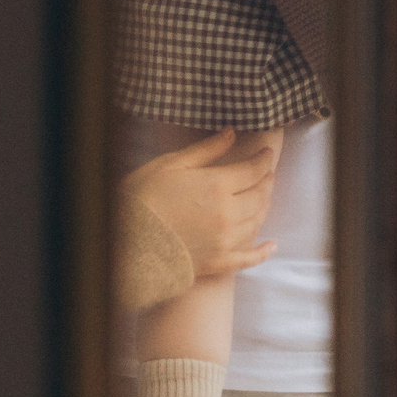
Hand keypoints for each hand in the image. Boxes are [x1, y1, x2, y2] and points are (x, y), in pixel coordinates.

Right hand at [124, 128, 280, 277]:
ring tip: (264, 197)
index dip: (263, 159)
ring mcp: (225, 240)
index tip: (266, 152)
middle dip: (266, 180)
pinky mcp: (217, 263)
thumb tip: (231, 133)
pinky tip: (271, 245)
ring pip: (257, 221)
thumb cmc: (142, 198)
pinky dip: (263, 252)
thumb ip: (205, 150)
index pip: (253, 170)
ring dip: (264, 207)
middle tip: (267, 172)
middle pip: (259, 195)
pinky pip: (248, 258)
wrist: (125, 242)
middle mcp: (228, 213)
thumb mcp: (170, 165)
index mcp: (217, 185)